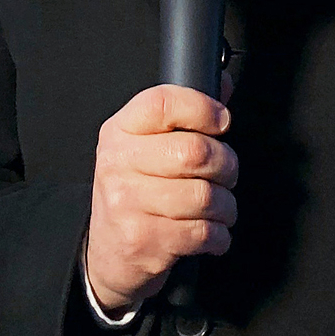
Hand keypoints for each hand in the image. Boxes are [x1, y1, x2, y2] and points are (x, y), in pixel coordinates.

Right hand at [84, 83, 237, 315]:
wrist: (108, 251)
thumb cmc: (134, 192)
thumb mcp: (145, 147)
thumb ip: (184, 115)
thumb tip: (221, 83)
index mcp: (120, 131)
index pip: (163, 103)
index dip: (202, 108)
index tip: (222, 121)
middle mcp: (119, 164)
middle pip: (194, 152)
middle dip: (227, 165)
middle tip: (226, 173)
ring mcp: (128, 204)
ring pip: (205, 195)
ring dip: (226, 206)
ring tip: (220, 207)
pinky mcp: (144, 240)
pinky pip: (204, 232)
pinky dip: (220, 235)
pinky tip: (213, 232)